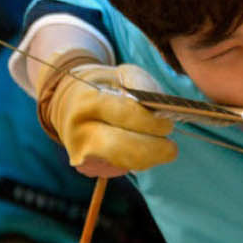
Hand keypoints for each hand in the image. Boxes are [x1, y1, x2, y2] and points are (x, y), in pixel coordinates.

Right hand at [36, 53, 176, 176]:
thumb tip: (160, 105)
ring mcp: (80, 152)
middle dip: (154, 150)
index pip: (126, 114)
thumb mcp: (124, 74)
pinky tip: (142, 150)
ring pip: (125, 163)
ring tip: (158, 147)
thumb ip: (142, 85)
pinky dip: (138, 161)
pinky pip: (120, 168)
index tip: (167, 124)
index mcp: (88, 101)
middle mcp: (80, 130)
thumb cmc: (107, 87)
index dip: (152, 122)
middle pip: (123, 148)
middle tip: (170, 147)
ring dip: (149, 158)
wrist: (72, 104)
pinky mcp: (87, 167)